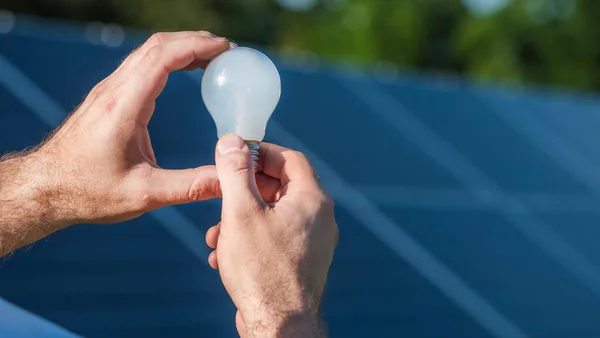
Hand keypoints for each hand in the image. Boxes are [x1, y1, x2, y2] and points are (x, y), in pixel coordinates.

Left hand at [29, 31, 232, 224]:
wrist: (45, 189)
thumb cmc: (88, 192)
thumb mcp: (144, 194)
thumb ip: (190, 186)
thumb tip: (228, 181)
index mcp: (122, 107)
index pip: (162, 58)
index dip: (196, 46)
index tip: (225, 48)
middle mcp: (113, 91)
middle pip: (157, 46)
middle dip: (194, 40)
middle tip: (226, 51)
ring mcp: (108, 92)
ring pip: (148, 52)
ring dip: (181, 47)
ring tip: (212, 57)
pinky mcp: (107, 98)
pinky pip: (141, 64)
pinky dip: (168, 59)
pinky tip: (185, 71)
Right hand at [205, 135, 337, 337]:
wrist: (279, 325)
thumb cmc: (262, 270)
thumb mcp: (241, 212)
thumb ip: (236, 173)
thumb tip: (231, 141)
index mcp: (312, 200)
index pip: (290, 159)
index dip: (260, 153)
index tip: (235, 157)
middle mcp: (318, 219)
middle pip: (280, 187)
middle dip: (244, 191)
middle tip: (220, 197)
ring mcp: (312, 242)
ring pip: (272, 215)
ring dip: (240, 219)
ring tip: (216, 235)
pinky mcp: (300, 262)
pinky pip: (274, 238)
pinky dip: (249, 239)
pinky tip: (223, 256)